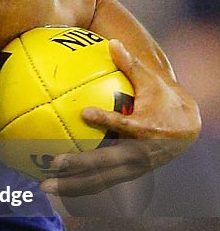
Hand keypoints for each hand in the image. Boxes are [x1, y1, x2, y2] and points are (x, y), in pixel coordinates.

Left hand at [43, 40, 200, 195]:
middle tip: (52, 162)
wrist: (187, 129)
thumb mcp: (152, 82)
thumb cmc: (164, 100)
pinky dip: (76, 189)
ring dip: (71, 185)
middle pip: (107, 162)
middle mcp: (139, 153)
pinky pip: (99, 185)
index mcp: (147, 128)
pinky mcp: (126, 176)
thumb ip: (131, 65)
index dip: (107, 121)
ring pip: (100, 181)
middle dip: (79, 164)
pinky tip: (52, 189)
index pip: (126, 126)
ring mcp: (132, 168)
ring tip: (43, 185)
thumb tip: (112, 42)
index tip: (85, 113)